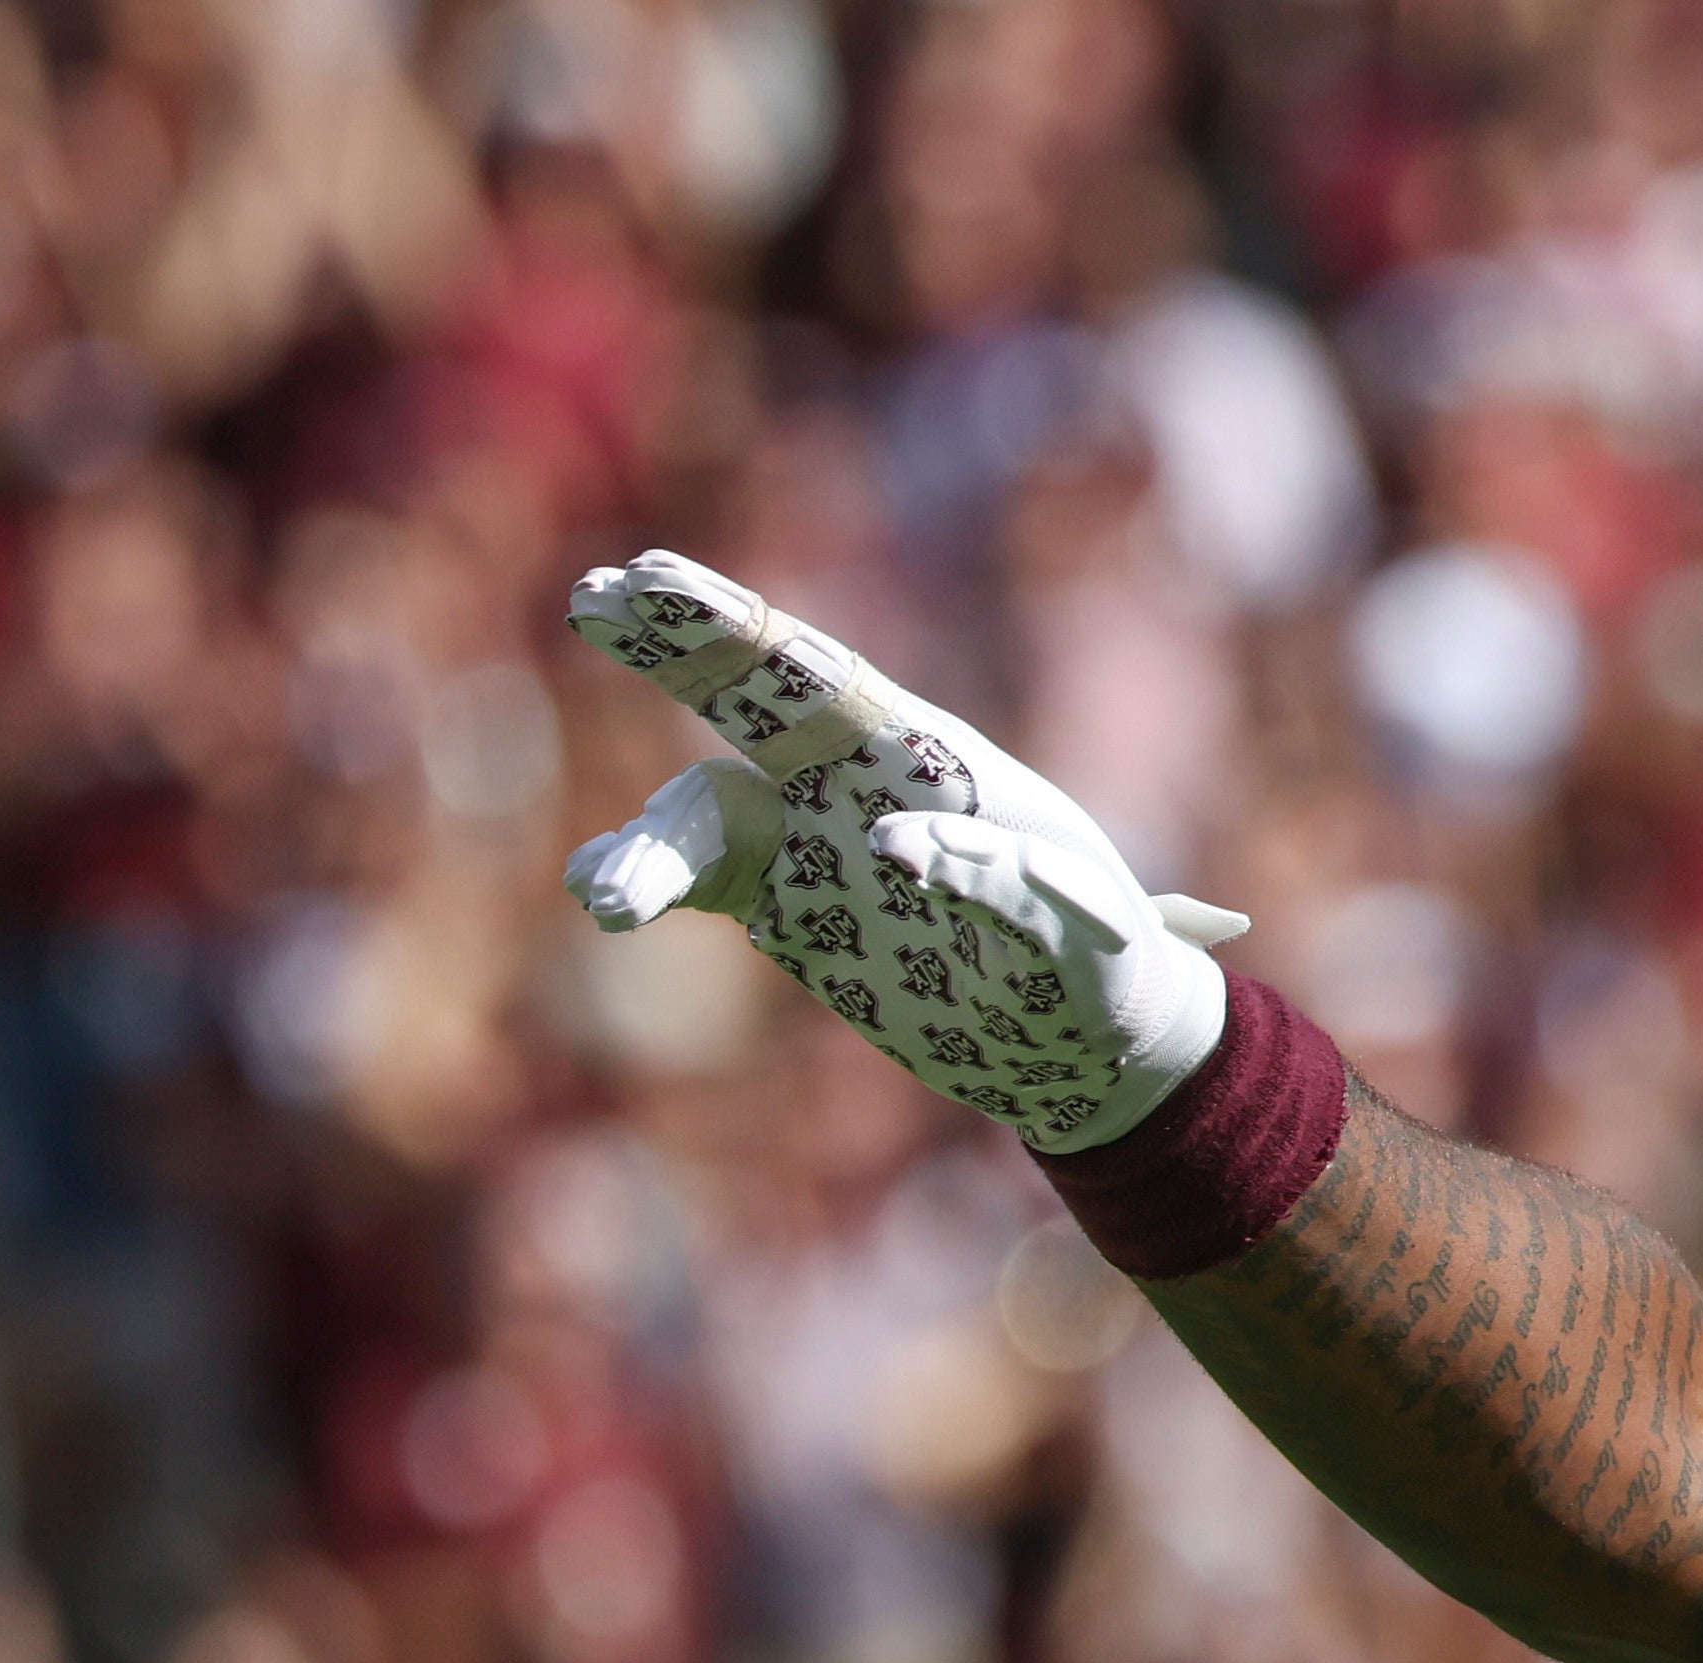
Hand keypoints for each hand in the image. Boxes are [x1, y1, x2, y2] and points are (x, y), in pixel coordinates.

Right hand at [561, 549, 1248, 1154]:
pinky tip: (597, 895)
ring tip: (607, 900)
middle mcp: (857, 781)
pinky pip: (700, 878)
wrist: (1093, 1043)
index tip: (658, 579)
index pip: (824, 677)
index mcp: (932, 759)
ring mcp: (813, 838)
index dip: (739, 628)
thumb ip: (999, 879)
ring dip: (650, 845)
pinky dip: (649, 880)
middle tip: (595, 594)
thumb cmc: (1107, 967)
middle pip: (748, 698)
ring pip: (705, 811)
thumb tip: (888, 843)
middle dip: (676, 648)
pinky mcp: (788, 904)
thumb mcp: (1082, 929)